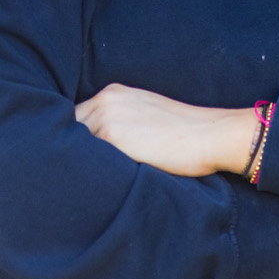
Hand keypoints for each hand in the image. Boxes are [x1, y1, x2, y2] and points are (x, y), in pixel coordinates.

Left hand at [75, 83, 251, 177]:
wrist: (212, 134)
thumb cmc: (186, 133)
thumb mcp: (147, 115)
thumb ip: (119, 122)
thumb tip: (96, 149)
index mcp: (113, 93)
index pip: (75, 118)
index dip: (72, 140)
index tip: (76, 159)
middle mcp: (104, 101)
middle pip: (66, 129)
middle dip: (68, 150)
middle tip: (73, 175)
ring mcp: (106, 118)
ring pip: (71, 145)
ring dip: (76, 162)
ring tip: (80, 183)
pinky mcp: (112, 138)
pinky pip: (87, 159)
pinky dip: (88, 171)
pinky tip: (94, 185)